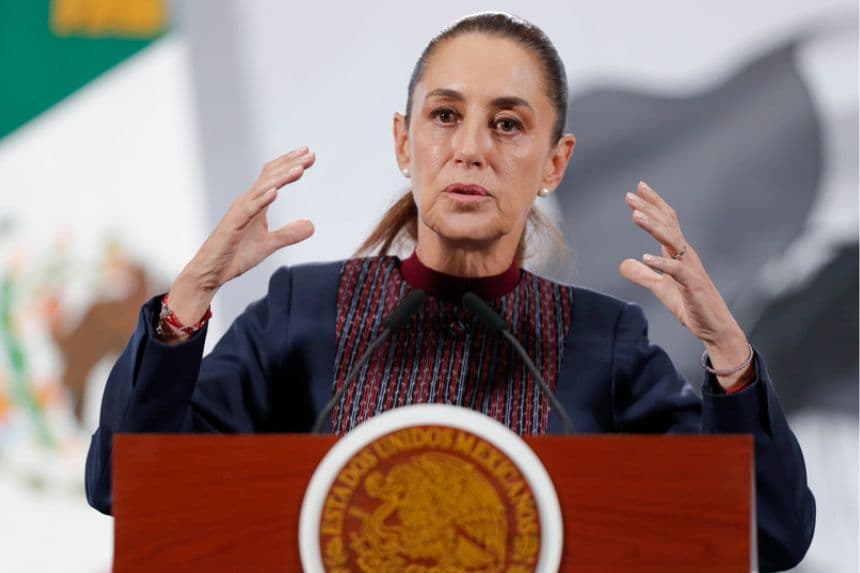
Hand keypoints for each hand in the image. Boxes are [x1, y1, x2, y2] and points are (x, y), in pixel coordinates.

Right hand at [167, 146, 316, 330]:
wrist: (212, 273)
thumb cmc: (235, 255)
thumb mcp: (269, 244)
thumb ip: (289, 233)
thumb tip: (311, 225)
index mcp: (254, 203)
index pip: (273, 177)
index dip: (290, 165)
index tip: (309, 156)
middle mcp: (246, 202)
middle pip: (269, 176)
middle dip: (290, 164)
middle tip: (310, 154)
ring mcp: (238, 212)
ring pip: (261, 189)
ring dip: (281, 178)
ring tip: (299, 169)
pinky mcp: (232, 226)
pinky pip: (248, 210)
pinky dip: (262, 200)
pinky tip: (275, 192)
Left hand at [619, 182, 751, 389]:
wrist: (714, 328)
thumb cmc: (691, 305)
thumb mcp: (660, 289)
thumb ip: (643, 275)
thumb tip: (623, 264)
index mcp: (678, 253)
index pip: (665, 222)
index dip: (652, 206)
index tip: (636, 191)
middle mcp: (686, 255)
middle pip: (667, 225)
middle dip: (649, 208)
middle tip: (630, 195)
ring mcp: (690, 269)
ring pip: (671, 241)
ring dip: (653, 227)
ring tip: (635, 216)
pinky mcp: (692, 285)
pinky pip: (676, 271)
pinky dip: (661, 263)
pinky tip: (646, 257)